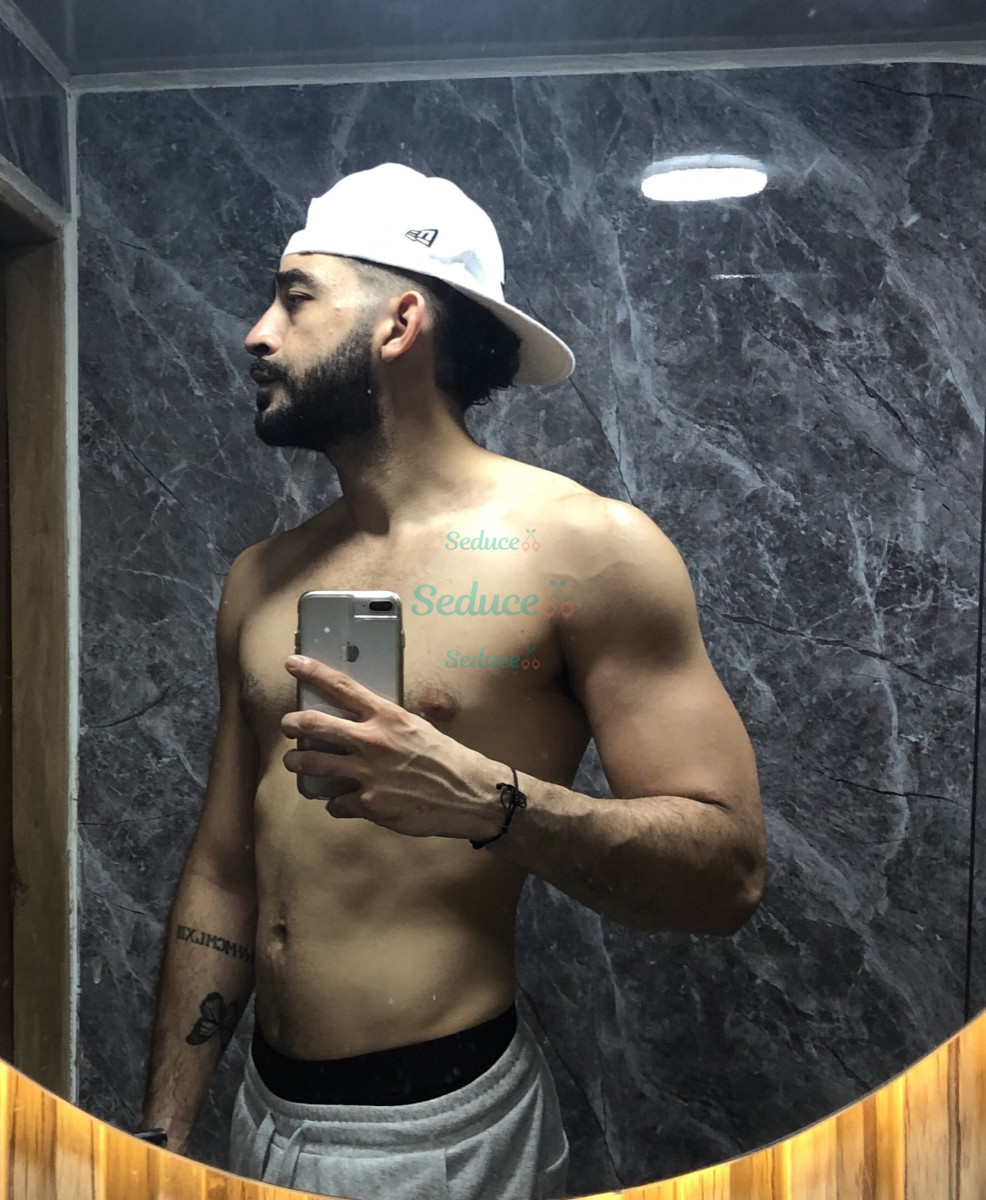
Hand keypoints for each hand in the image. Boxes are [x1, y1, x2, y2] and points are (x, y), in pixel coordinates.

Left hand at [280, 656, 502, 840]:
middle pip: (314, 725)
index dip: (312, 672)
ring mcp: (367, 774)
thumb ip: (391, 721)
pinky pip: (335, 802)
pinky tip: (341, 801)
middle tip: (286, 725)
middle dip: (292, 723)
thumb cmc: (446, 758)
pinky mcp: (368, 804)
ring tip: (295, 762)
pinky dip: (335, 802)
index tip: (292, 663)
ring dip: (298, 762)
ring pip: (313, 764)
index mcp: (387, 716)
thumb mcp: (419, 726)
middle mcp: (372, 741)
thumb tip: (372, 717)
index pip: (342, 687)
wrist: (468, 794)